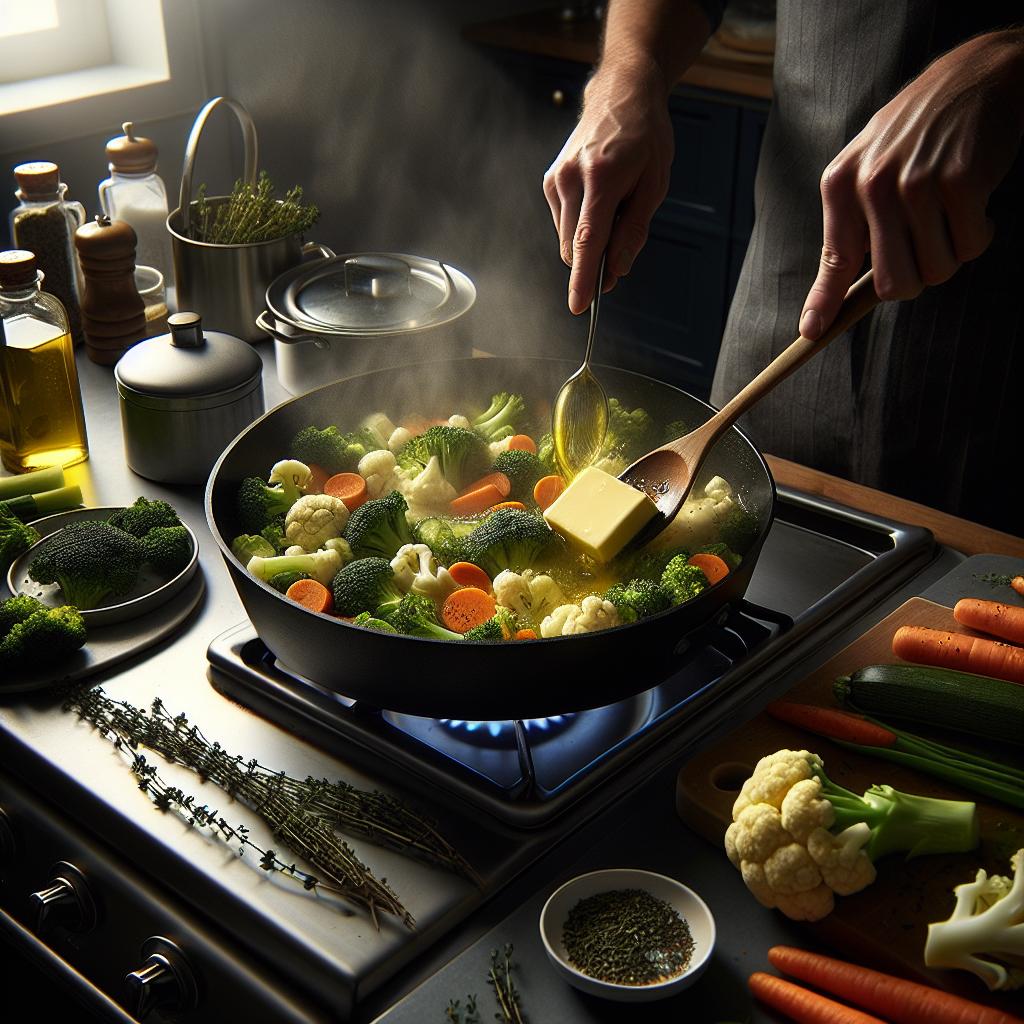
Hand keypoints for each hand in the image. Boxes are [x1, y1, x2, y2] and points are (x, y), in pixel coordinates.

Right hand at [543, 61, 674, 313]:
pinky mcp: (550, 182)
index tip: (578, 307)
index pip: (587, 240)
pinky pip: (564, 223)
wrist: (621, 94)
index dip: (583, 278)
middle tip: (624, 238)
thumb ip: (635, 231)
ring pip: (567, 239)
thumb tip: (616, 271)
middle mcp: (571, 178)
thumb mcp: (655, 185)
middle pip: (575, 246)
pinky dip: (581, 225)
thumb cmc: (645, 138)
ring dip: (590, 240)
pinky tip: (598, 199)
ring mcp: (556, 179)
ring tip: (614, 204)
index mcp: (602, 178)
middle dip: (595, 259)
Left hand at [799, 29, 1023, 339]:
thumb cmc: (919, 132)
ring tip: (951, 215)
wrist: (976, 75)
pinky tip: (974, 200)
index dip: (823, 303)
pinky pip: (970, 246)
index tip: (811, 334)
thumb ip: (854, 226)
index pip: (832, 260)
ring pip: (935, 271)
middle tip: (927, 248)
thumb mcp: (868, 167)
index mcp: (841, 184)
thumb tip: (836, 298)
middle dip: (914, 280)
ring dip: (951, 255)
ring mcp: (915, 183)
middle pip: (891, 284)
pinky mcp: (959, 181)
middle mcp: (871, 185)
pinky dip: (979, 234)